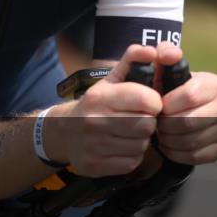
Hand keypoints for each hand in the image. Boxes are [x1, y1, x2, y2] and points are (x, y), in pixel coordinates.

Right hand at [47, 45, 161, 176]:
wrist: (63, 132)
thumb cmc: (95, 104)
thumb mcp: (110, 80)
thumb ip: (132, 60)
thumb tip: (153, 50)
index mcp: (100, 97)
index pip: (146, 100)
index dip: (154, 102)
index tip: (147, 103)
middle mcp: (94, 121)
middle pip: (147, 125)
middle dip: (147, 122)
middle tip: (137, 118)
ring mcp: (94, 146)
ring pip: (141, 145)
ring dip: (140, 139)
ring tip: (128, 132)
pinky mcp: (96, 166)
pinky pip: (132, 162)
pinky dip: (131, 155)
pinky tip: (120, 146)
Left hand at [154, 42, 216, 164]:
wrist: (175, 109)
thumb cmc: (167, 86)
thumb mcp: (162, 66)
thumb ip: (163, 53)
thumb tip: (169, 54)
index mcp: (216, 84)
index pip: (191, 95)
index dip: (167, 103)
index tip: (156, 105)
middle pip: (190, 122)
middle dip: (166, 124)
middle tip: (155, 122)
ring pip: (191, 141)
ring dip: (169, 139)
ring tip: (160, 132)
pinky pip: (196, 156)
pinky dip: (176, 153)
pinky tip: (168, 144)